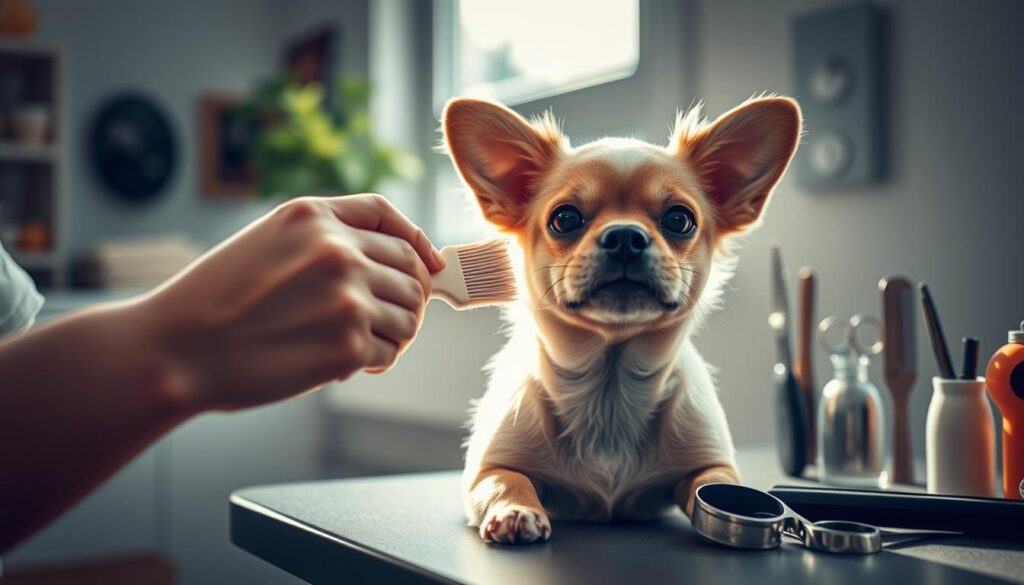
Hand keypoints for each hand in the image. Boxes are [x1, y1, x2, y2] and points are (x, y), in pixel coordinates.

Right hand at [131, 194, 444, 412]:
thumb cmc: (216, 301)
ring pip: (408, 314)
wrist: (175, 350)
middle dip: (407, 297)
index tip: (428, 265)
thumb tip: (394, 266)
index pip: (390, 221)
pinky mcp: (348, 344)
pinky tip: (345, 364)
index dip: (416, 243)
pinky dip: (375, 360)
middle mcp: (337, 250)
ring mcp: (347, 296)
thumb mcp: (266, 242)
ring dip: (394, 332)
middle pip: (410, 270)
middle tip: (388, 320)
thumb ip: (326, 241)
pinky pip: (389, 351)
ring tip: (363, 344)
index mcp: (313, 217)